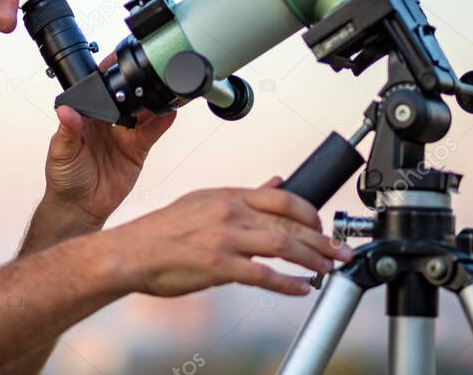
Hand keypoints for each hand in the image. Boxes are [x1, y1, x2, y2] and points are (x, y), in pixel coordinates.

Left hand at [42, 51, 175, 228]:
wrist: (80, 208)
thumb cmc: (64, 179)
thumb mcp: (60, 153)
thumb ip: (67, 131)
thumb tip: (65, 111)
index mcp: (86, 117)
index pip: (99, 91)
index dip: (108, 76)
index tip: (117, 62)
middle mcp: (106, 123)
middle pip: (125, 98)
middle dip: (135, 86)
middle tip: (147, 73)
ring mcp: (123, 135)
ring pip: (142, 113)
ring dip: (152, 102)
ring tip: (163, 88)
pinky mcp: (136, 150)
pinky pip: (151, 134)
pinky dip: (161, 123)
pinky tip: (169, 112)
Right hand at [102, 177, 352, 296]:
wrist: (131, 253)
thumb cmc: (163, 231)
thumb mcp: (204, 201)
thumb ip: (243, 195)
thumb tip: (275, 182)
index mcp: (227, 195)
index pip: (282, 198)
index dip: (311, 212)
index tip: (324, 226)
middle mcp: (229, 212)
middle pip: (290, 223)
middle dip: (323, 240)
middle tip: (341, 252)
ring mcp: (225, 238)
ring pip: (283, 246)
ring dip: (313, 260)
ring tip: (328, 270)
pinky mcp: (218, 266)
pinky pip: (263, 276)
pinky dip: (287, 284)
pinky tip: (301, 289)